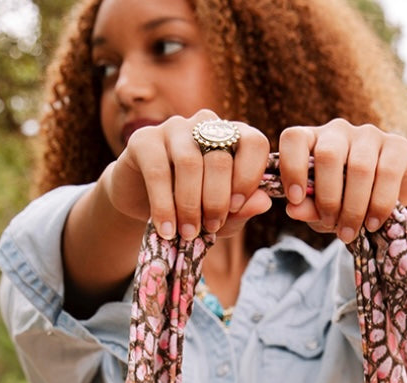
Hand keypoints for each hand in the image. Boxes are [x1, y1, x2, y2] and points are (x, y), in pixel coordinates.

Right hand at [103, 110, 272, 241]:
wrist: (143, 205)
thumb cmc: (190, 207)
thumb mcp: (221, 215)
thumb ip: (242, 209)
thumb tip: (264, 202)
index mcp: (232, 137)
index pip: (254, 142)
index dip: (249, 176)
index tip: (237, 208)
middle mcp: (205, 124)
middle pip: (220, 159)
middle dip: (216, 201)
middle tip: (210, 228)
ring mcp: (174, 128)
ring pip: (190, 163)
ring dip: (190, 205)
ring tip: (187, 233)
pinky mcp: (144, 139)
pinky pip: (158, 171)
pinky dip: (163, 205)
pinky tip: (166, 229)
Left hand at [278, 121, 406, 242]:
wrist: (390, 197)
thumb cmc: (346, 201)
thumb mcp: (322, 209)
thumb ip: (308, 208)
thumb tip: (293, 209)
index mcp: (313, 141)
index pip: (294, 138)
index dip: (291, 166)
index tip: (295, 198)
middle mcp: (339, 131)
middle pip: (328, 155)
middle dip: (328, 198)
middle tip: (331, 224)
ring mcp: (369, 135)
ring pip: (359, 167)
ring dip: (353, 207)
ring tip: (350, 232)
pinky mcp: (398, 145)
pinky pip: (387, 173)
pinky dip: (379, 204)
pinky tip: (372, 223)